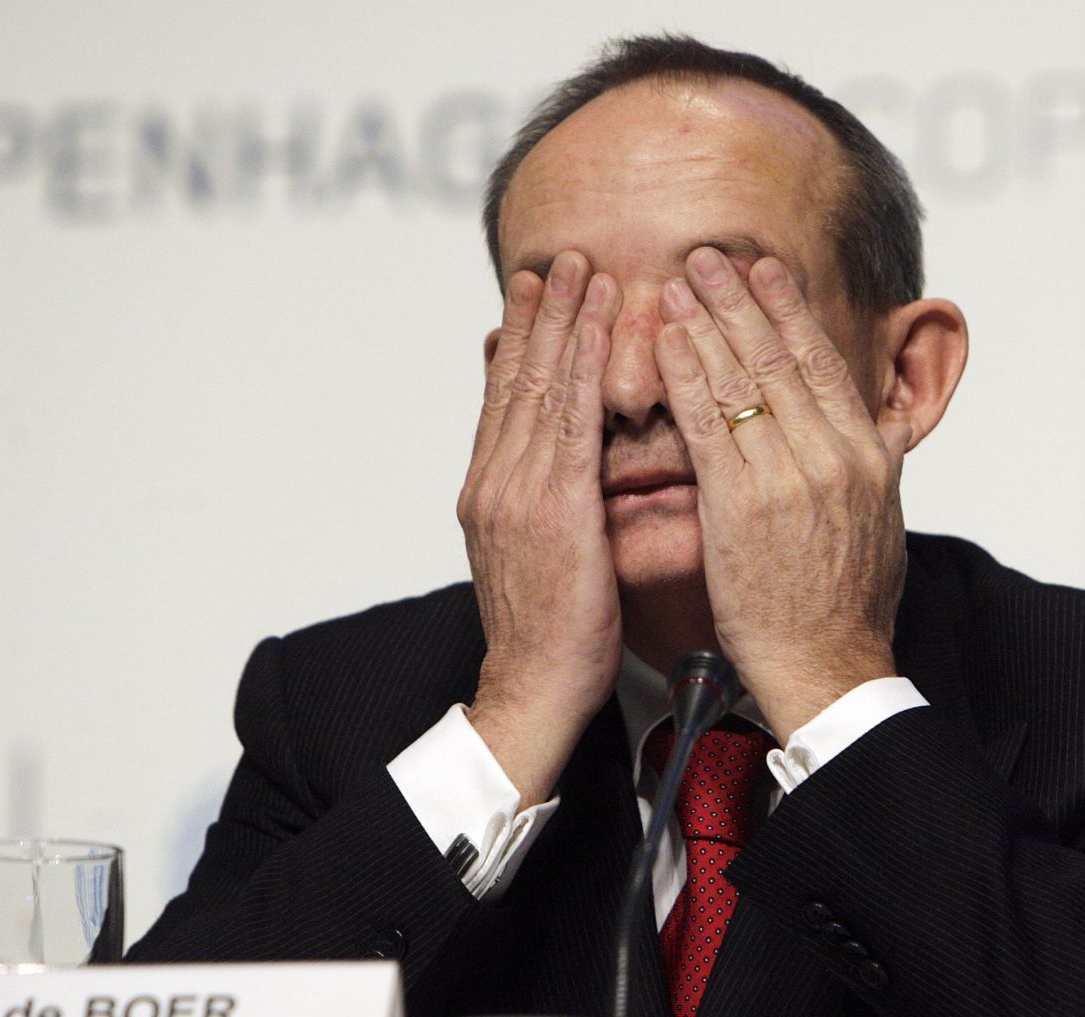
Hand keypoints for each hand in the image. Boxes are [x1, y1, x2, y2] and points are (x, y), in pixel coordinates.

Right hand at [458, 251, 622, 806]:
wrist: (531, 690)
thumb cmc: (548, 638)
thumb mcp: (537, 560)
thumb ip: (543, 506)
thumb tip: (565, 470)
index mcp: (489, 495)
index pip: (503, 402)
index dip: (519, 342)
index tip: (535, 295)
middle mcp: (494, 483)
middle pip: (514, 381)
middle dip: (538, 316)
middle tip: (556, 259)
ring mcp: (515, 491)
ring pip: (538, 387)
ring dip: (560, 321)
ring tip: (577, 269)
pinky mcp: (550, 506)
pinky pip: (568, 418)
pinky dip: (579, 363)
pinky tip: (595, 324)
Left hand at [655, 247, 906, 741]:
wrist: (828, 666)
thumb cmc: (848, 608)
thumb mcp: (883, 525)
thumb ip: (878, 467)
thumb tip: (889, 429)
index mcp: (866, 456)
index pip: (823, 363)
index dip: (789, 310)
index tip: (765, 269)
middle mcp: (832, 456)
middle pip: (779, 356)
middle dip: (739, 299)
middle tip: (708, 254)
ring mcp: (786, 477)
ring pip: (741, 380)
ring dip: (704, 323)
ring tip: (675, 280)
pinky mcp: (741, 505)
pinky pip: (706, 424)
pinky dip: (683, 375)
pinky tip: (661, 341)